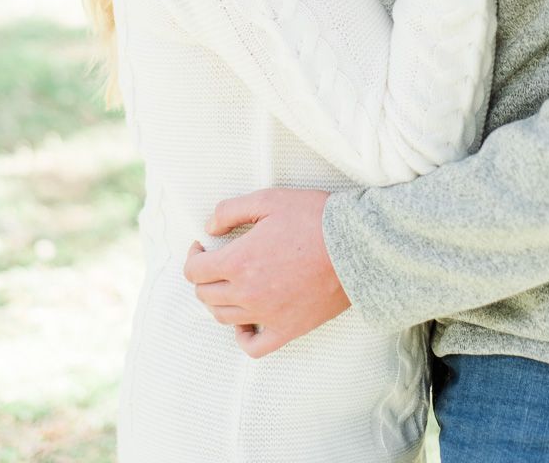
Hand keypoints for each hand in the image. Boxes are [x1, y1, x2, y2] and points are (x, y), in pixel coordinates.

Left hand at [183, 187, 350, 357]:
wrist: (355, 246)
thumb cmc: (313, 218)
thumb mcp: (268, 200)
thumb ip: (230, 211)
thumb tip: (209, 228)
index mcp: (238, 262)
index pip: (195, 271)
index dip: (193, 257)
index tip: (203, 247)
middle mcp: (247, 293)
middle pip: (206, 295)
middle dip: (203, 277)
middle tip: (215, 262)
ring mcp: (267, 315)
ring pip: (224, 318)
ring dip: (218, 301)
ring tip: (229, 285)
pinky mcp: (288, 329)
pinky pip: (254, 347)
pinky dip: (243, 337)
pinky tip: (246, 321)